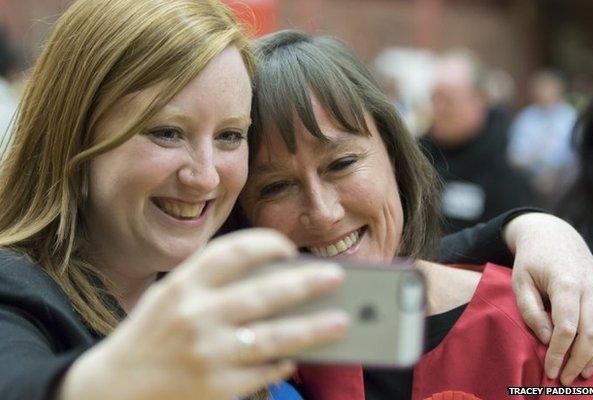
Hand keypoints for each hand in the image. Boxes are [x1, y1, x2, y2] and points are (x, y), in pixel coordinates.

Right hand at [59, 229, 347, 399]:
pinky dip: (285, 362)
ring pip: (273, 338)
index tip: (289, 247)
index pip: (233, 251)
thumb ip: (216, 285)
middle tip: (337, 276)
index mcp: (182, 285)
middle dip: (307, 283)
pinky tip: (298, 356)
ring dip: (313, 329)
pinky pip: (264, 371)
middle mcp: (194, 314)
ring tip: (341, 321)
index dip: (266, 243)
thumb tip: (280, 281)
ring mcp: (207, 353)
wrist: (114, 388)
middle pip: (264, 294)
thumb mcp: (172, 298)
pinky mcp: (216, 387)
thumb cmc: (153, 334)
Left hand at [504, 213, 592, 385]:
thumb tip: (549, 340)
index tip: (550, 370)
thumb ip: (531, 311)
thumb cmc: (531, 261)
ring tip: (582, 374)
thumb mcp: (520, 282)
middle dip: (578, 361)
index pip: (567, 327)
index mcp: (565, 283)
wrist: (553, 235)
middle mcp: (589, 287)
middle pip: (591, 333)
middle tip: (565, 380)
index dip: (560, 353)